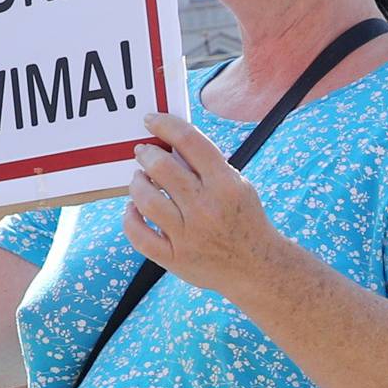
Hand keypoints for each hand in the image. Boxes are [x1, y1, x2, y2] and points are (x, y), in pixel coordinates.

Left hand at [123, 113, 274, 292]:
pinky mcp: (174, 259)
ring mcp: (188, 236)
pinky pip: (139, 235)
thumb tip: (171, 140)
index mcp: (225, 184)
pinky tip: (133, 209)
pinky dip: (130, 218)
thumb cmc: (243, 219)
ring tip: (139, 179)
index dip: (165, 124)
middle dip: (145, 154)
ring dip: (136, 183)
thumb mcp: (237, 185)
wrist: (257, 267)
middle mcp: (205, 208)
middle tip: (142, 152)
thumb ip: (208, 165)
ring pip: (145, 199)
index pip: (189, 141)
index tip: (150, 120)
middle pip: (161, 167)